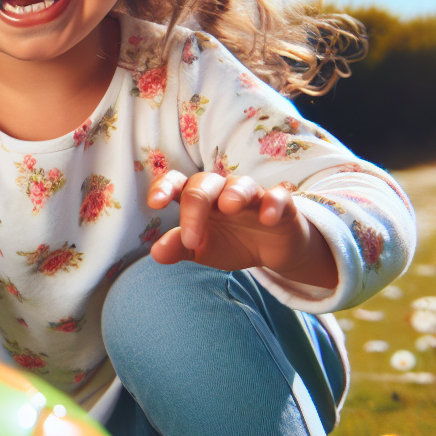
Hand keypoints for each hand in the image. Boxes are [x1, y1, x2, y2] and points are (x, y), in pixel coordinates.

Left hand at [146, 170, 338, 289]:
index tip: (154, 203)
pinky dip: (273, 204)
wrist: (272, 252)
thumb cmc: (232, 242)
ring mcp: (252, 195)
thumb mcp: (202, 249)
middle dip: (194, 207)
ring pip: (240, 184)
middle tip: (191, 239)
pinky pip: (278, 196)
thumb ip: (179, 247)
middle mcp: (223, 191)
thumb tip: (156, 253)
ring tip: (229, 207)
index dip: (164, 187)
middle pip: (204, 183)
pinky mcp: (280, 204)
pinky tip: (268, 218)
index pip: (178, 182)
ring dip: (234, 193)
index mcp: (199, 199)